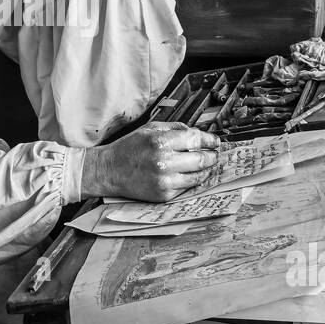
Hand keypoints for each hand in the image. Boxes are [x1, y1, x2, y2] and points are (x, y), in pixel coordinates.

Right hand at [80, 122, 220, 201]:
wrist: (109, 170)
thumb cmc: (129, 148)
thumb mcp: (150, 129)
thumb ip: (175, 128)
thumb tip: (198, 133)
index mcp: (160, 141)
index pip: (196, 139)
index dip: (210, 140)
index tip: (215, 141)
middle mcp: (164, 161)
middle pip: (201, 159)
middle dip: (212, 156)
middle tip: (214, 154)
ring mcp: (164, 180)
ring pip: (198, 176)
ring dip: (206, 170)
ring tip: (207, 165)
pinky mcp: (164, 195)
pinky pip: (187, 187)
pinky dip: (193, 180)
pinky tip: (192, 174)